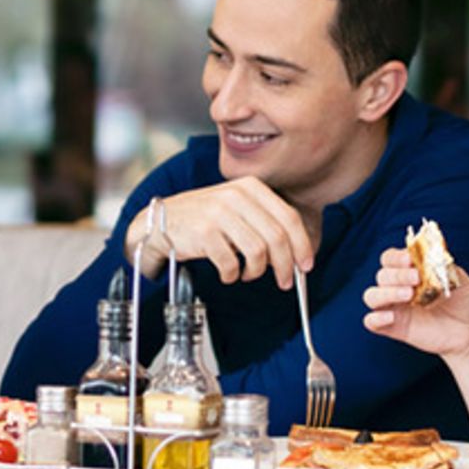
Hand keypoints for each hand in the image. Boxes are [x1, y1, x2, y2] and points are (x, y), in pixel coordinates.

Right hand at [124, 177, 313, 289]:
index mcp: (251, 187)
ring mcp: (219, 212)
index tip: (306, 264)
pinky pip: (231, 263)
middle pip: (277, 236)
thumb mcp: (238, 209)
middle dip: (285, 265)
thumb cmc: (205, 219)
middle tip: (286, 281)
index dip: (302, 244)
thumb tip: (294, 254)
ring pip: (257, 251)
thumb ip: (265, 223)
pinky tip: (228, 273)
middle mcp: (237, 196)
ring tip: (247, 274)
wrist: (163, 221)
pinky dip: (232, 275)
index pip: (289, 217)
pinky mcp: (204, 232)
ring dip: (256, 271)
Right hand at [362, 248, 468, 358]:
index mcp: (410, 271)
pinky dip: (375, 318)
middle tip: (416, 278)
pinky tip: (391, 316)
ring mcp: (395, 307)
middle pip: (382, 275)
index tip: (410, 259)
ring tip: (408, 295)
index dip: (396, 257)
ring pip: (371, 296)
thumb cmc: (465, 301)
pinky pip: (372, 322)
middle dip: (397, 275)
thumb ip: (442, 264)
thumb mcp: (459, 277)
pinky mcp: (394, 327)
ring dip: (386, 292)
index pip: (390, 258)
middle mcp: (398, 287)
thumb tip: (431, 252)